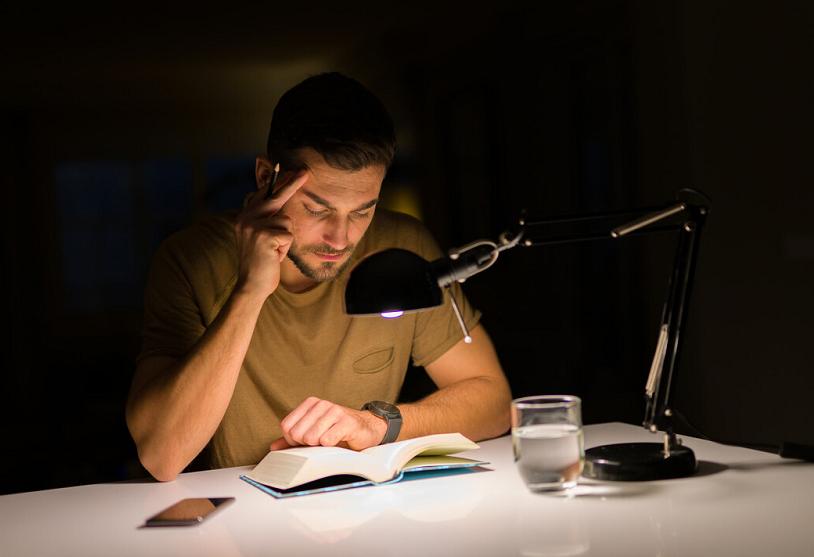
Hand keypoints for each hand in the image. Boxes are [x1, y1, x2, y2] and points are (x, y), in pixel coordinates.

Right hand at [234, 169, 308, 298]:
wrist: (252, 285)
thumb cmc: (261, 262)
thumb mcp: (260, 237)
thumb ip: (266, 219)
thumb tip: (279, 198)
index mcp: (244, 216)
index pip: (263, 194)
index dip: (277, 182)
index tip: (287, 168)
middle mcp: (246, 218)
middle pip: (275, 196)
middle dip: (291, 183)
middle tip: (305, 171)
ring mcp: (254, 226)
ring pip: (287, 221)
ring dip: (286, 238)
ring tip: (275, 251)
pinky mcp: (265, 236)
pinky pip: (289, 234)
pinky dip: (286, 248)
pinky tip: (275, 256)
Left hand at [270, 397, 387, 450]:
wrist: (367, 429)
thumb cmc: (339, 431)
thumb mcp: (314, 433)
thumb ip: (293, 439)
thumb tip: (273, 447)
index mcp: (310, 404)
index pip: (286, 426)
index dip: (293, 440)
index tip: (306, 442)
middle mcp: (321, 404)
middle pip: (297, 434)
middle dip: (306, 445)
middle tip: (320, 443)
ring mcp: (334, 411)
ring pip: (311, 438)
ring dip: (319, 447)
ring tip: (330, 442)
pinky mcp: (347, 422)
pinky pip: (327, 440)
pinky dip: (330, 447)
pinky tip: (338, 442)